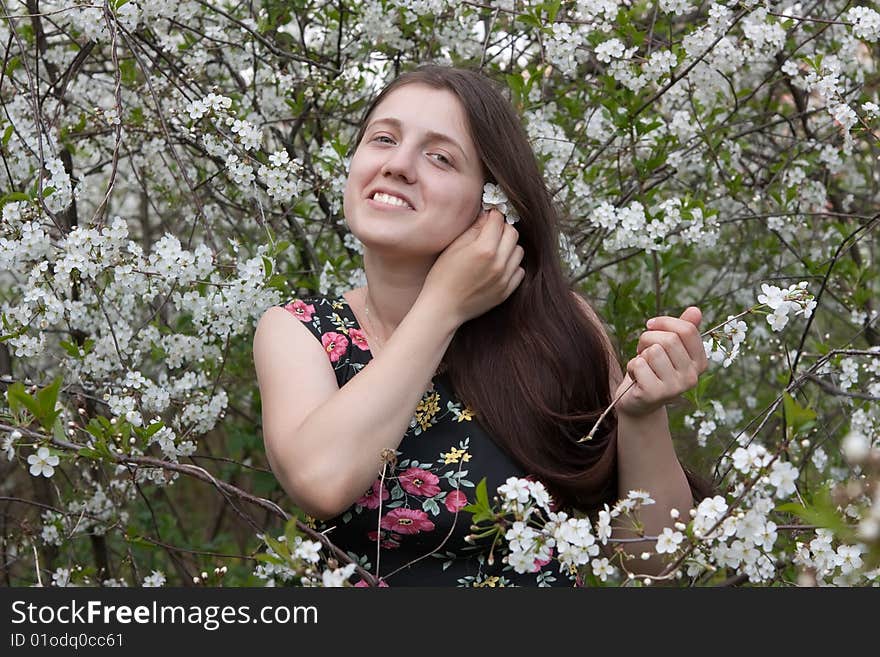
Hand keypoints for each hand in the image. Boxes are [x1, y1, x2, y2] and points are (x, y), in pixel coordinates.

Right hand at [420, 208, 524, 325]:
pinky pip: (519, 270)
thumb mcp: (453, 247)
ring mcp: (505, 278)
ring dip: (509, 246)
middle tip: (491, 232)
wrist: (443, 307)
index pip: (499, 221)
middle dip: (503, 229)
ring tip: (495, 250)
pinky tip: (498, 266)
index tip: (489, 216)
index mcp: (484, 249)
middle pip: (513, 234)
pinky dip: (512, 265)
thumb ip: (473, 229)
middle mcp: (499, 263)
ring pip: (519, 251)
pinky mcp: (506, 291)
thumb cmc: (442, 276)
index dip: (493, 216)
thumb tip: (487, 216)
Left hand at [615, 306, 708, 417]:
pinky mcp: (656, 394)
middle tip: (643, 350)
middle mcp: (692, 377)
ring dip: (640, 354)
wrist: (638, 402)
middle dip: (648, 338)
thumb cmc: (653, 370)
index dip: (665, 322)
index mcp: (699, 362)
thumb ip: (681, 330)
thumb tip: (695, 310)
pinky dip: (632, 367)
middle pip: (669, 339)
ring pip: (654, 351)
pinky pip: (639, 364)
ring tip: (642, 365)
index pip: (687, 330)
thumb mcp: (667, 348)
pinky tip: (636, 377)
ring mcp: (675, 387)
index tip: (650, 325)